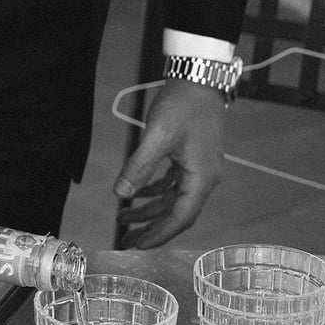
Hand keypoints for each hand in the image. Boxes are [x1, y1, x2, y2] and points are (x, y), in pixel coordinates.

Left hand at [112, 79, 226, 247]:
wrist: (199, 79)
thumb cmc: (183, 105)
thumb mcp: (157, 136)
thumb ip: (138, 167)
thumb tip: (120, 194)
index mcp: (201, 178)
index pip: (181, 218)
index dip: (159, 234)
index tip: (138, 245)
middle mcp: (204, 178)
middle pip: (176, 213)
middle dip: (150, 227)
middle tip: (125, 239)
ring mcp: (198, 169)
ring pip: (172, 200)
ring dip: (148, 210)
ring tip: (123, 218)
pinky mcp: (191, 159)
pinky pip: (172, 185)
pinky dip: (153, 193)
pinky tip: (134, 196)